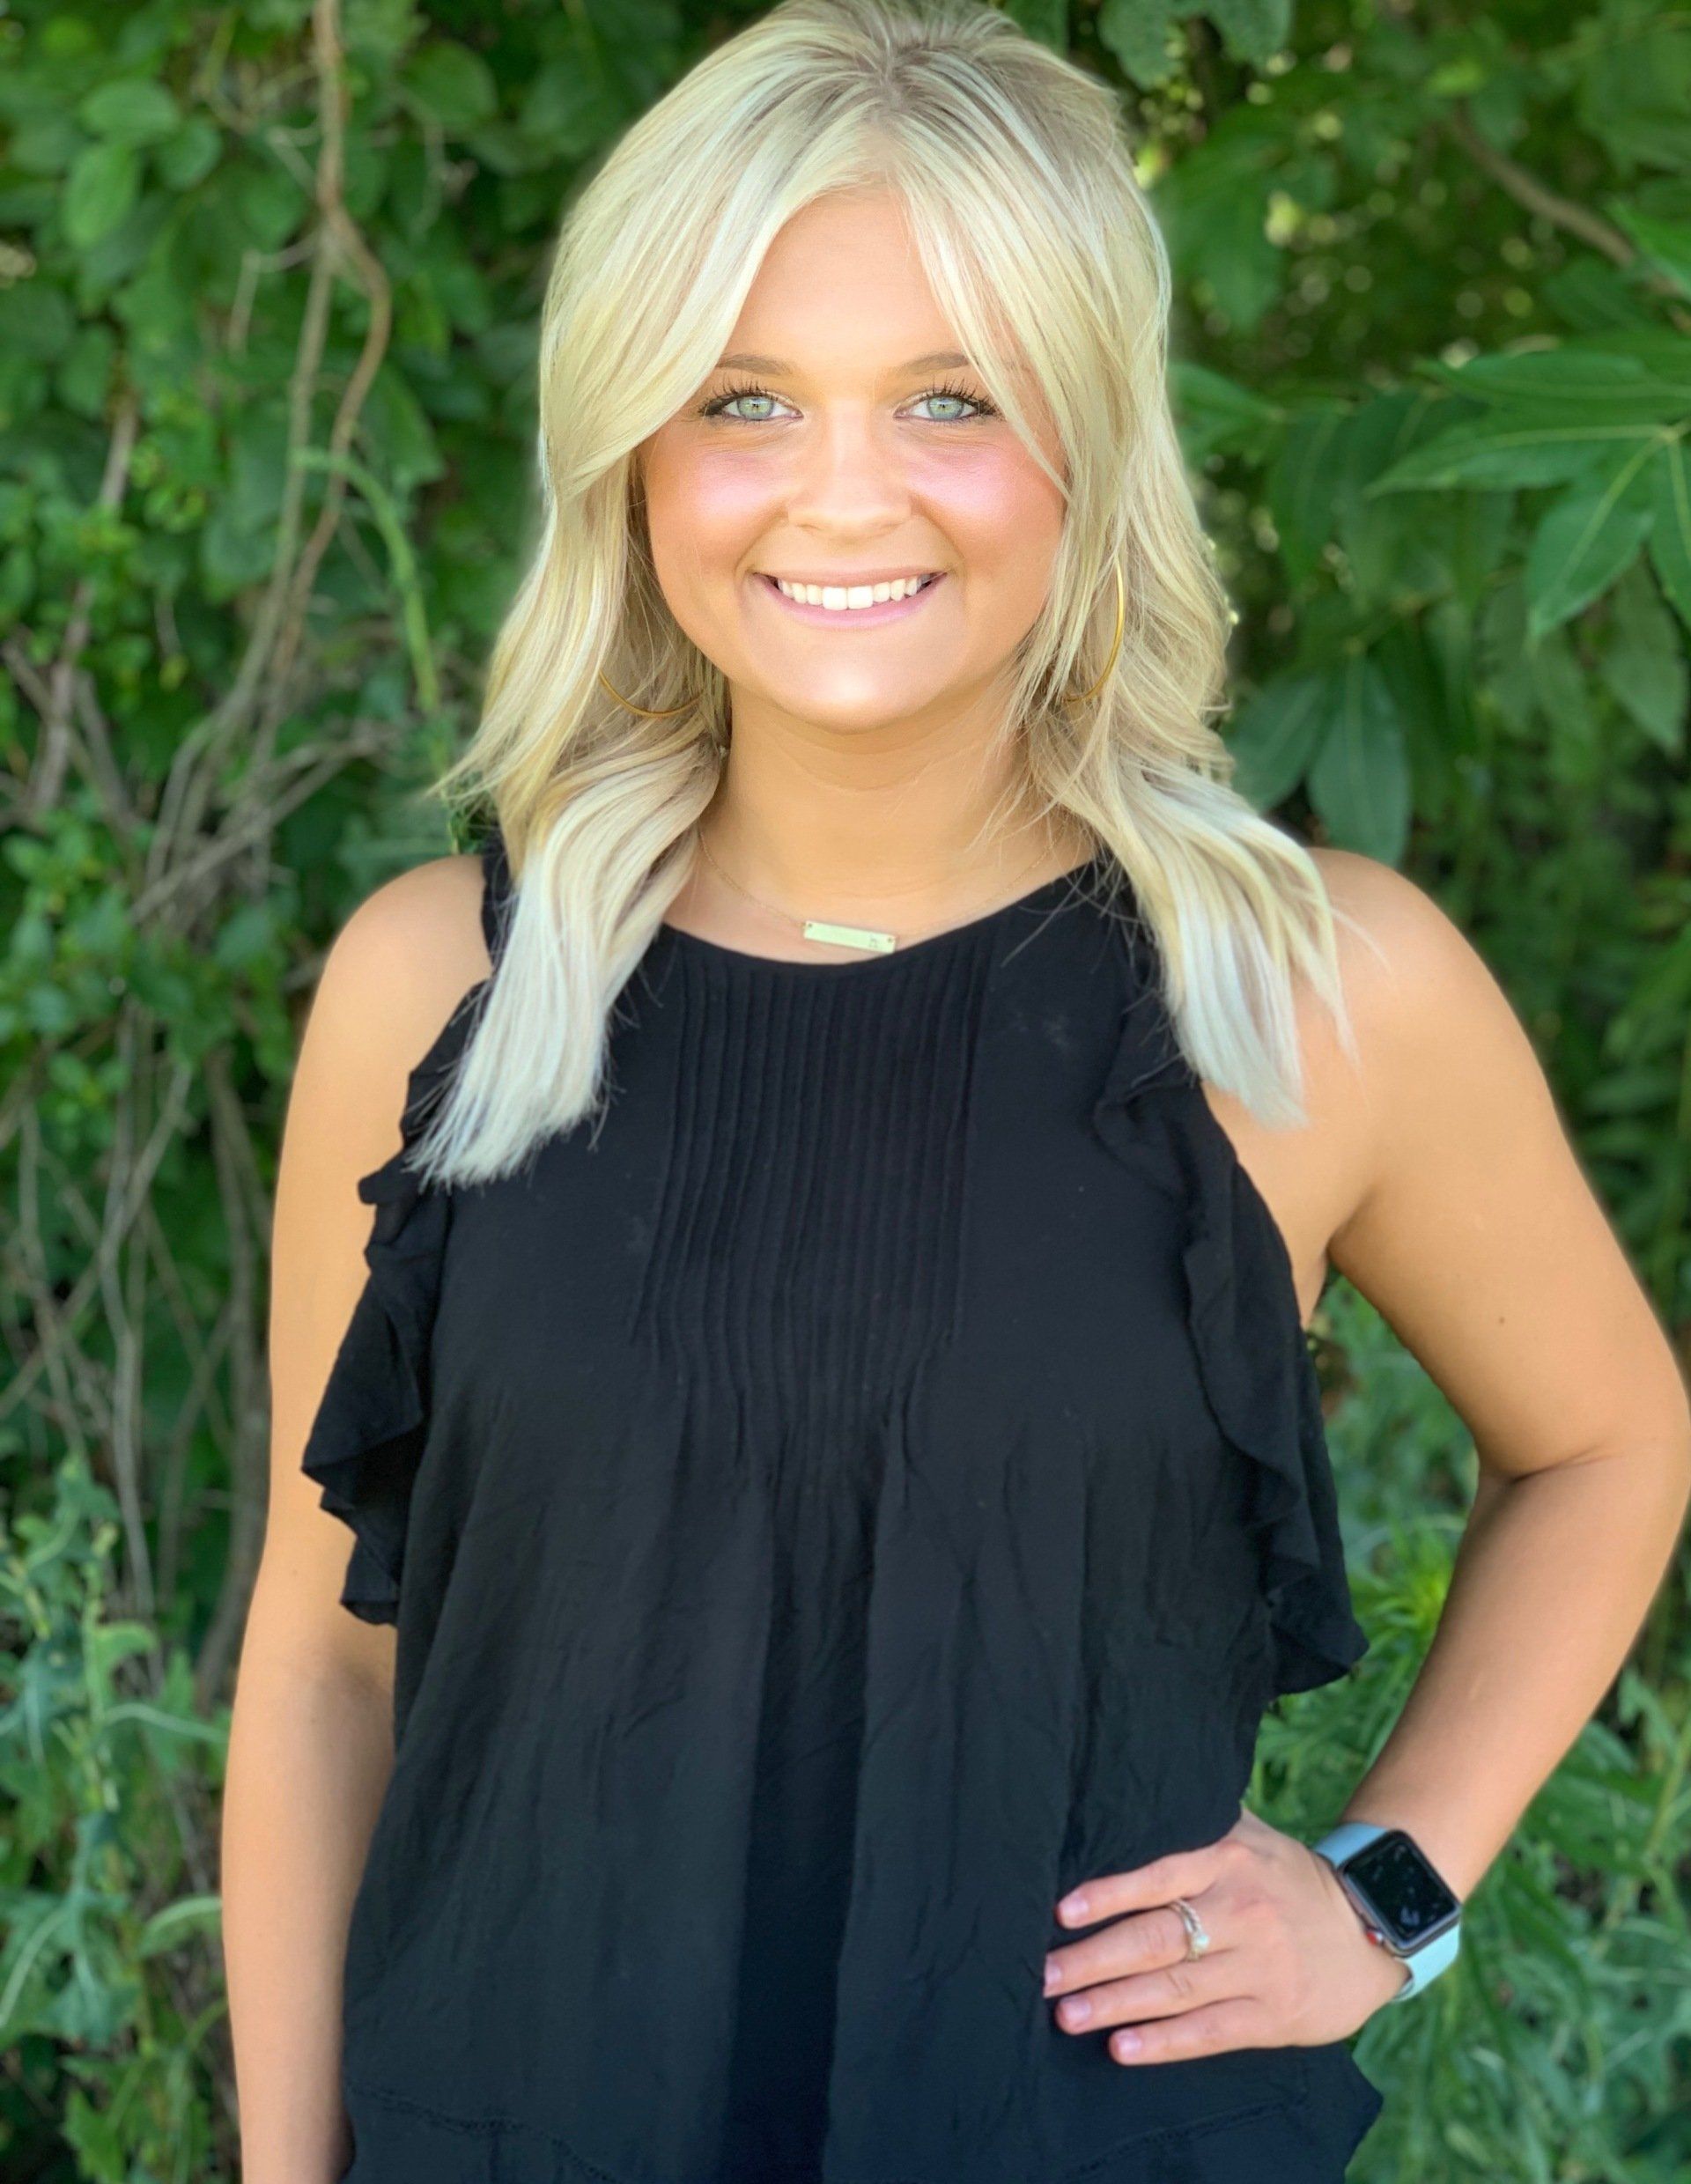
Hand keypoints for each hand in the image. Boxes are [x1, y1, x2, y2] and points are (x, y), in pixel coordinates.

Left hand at [1043, 1806, 1410, 2064]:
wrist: (1373, 1925)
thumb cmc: (1285, 1876)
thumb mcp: (1249, 1835)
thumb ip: (1194, 1821)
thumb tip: (1124, 1795)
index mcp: (1229, 1860)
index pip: (1159, 1876)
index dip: (1109, 1895)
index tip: (1061, 1912)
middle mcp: (1242, 1912)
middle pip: (1157, 1939)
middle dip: (1094, 1960)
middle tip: (1043, 1976)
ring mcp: (1261, 1967)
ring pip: (1177, 1989)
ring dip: (1117, 2004)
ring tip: (1068, 2015)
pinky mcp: (1276, 2015)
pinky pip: (1211, 2032)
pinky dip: (1165, 2043)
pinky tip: (1123, 2048)